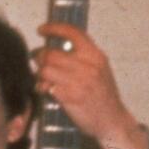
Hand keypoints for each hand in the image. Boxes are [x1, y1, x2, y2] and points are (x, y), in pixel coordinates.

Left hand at [34, 23, 148, 148]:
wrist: (112, 120)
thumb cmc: (103, 96)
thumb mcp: (100, 69)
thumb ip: (83, 57)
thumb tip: (59, 46)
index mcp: (96, 56)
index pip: (73, 33)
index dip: (54, 28)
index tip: (42, 29)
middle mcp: (88, 66)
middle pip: (52, 53)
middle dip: (39, 56)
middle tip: (36, 59)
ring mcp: (79, 81)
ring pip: (45, 69)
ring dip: (38, 73)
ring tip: (41, 78)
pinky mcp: (69, 97)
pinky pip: (46, 86)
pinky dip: (41, 87)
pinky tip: (44, 89)